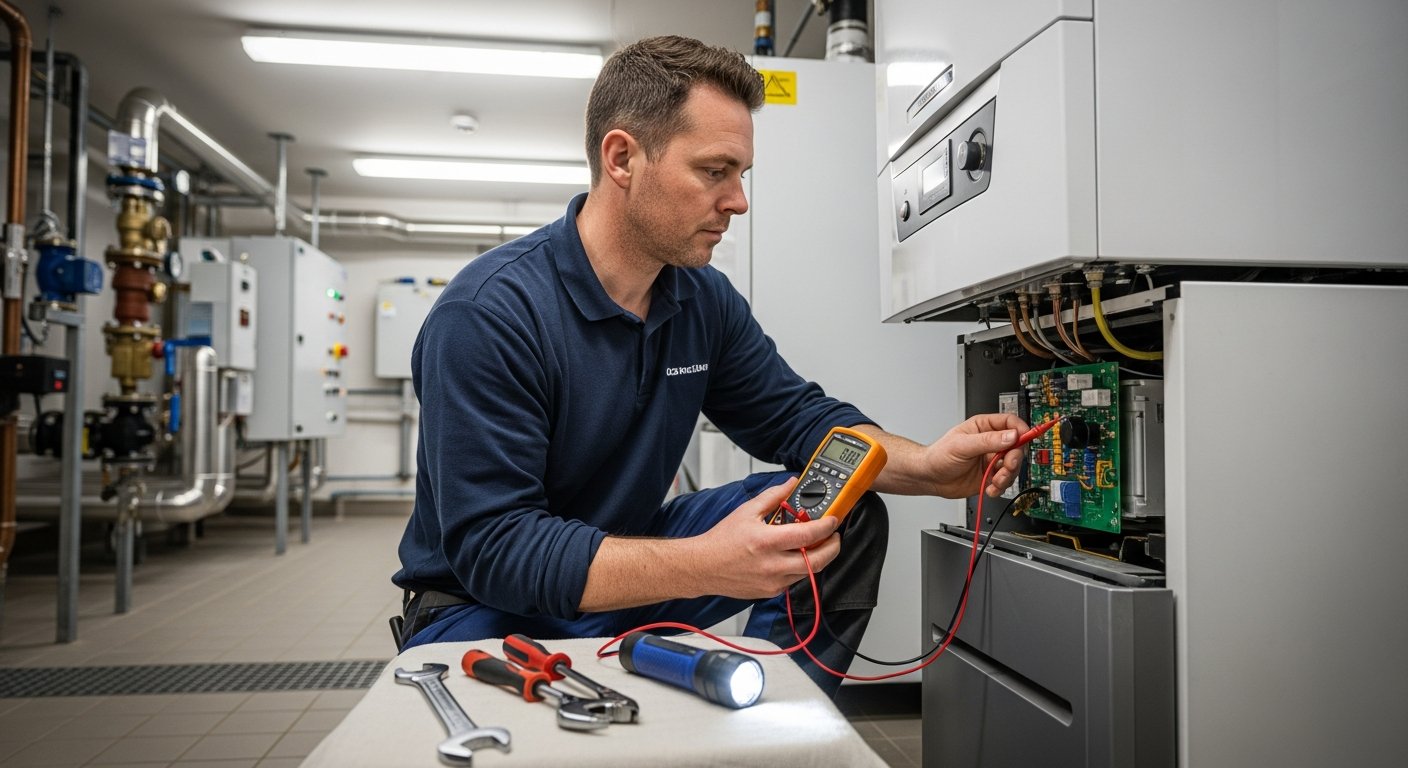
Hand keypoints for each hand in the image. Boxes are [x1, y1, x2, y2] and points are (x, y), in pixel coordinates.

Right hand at [689, 480, 841, 599]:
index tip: (833, 520)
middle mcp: (772, 565)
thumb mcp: (747, 511)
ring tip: (815, 544)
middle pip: (818, 561)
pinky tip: (794, 557)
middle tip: (834, 536)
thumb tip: (791, 484)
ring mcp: (773, 582)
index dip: (826, 527)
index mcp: (766, 542)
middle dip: (833, 547)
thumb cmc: (721, 541)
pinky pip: (795, 580)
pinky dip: (800, 568)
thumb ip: (773, 496)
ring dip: (817, 558)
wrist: (703, 567)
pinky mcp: (771, 591)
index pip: (808, 535)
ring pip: (809, 572)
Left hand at [922, 413, 1029, 497]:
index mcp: (984, 428)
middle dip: (1013, 459)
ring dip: (1007, 476)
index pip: (1010, 423)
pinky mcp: (990, 476)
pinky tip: (990, 488)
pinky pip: (1005, 482)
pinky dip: (1000, 487)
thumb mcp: (962, 445)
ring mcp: (991, 460)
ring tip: (994, 481)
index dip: (1020, 430)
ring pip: (1013, 466)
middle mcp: (991, 443)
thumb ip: (988, 441)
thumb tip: (1011, 436)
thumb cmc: (939, 456)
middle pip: (1016, 447)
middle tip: (1006, 466)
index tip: (1024, 439)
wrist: (930, 478)